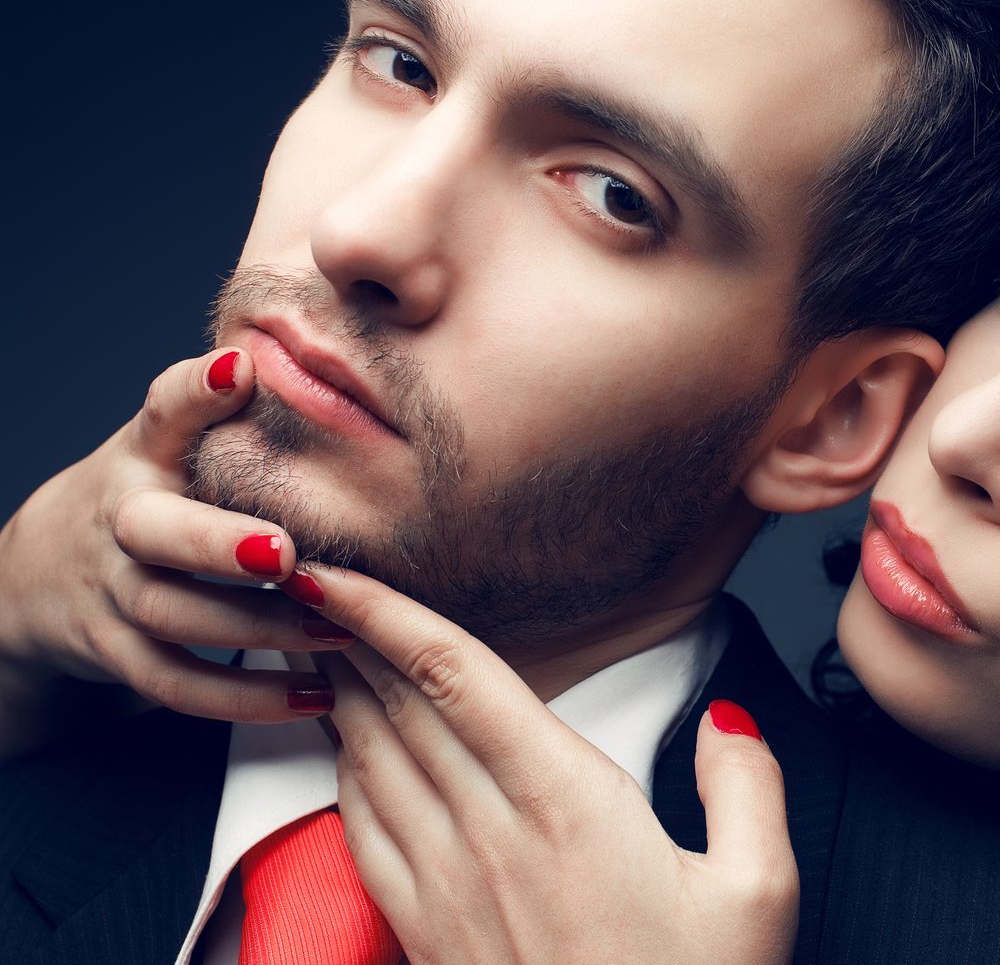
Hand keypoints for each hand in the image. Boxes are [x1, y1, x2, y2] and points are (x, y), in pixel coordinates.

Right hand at [0, 349, 343, 754]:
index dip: (196, 391)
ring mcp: (114, 589)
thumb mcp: (167, 449)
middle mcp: (123, 518)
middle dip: (218, 543)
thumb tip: (306, 367)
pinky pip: (177, 683)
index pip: (162, 412)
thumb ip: (222, 419)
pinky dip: (244, 696)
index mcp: (143, 455)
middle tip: (283, 551)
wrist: (47, 571)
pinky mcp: (118, 650)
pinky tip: (313, 696)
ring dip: (260, 626)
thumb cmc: (147, 497)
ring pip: (174, 614)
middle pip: (156, 530)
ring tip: (337, 626)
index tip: (239, 370)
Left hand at [297, 566, 797, 964]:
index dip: (390, 614)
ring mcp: (446, 885)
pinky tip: (338, 744)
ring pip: (370, 758)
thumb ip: (746, 787)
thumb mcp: (757, 896)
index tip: (341, 574)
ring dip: (335, 691)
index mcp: (566, 802)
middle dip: (345, 634)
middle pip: (399, 704)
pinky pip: (362, 830)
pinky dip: (342, 771)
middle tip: (307, 585)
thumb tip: (726, 718)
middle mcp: (490, 832)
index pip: (457, 676)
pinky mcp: (424, 931)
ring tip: (307, 642)